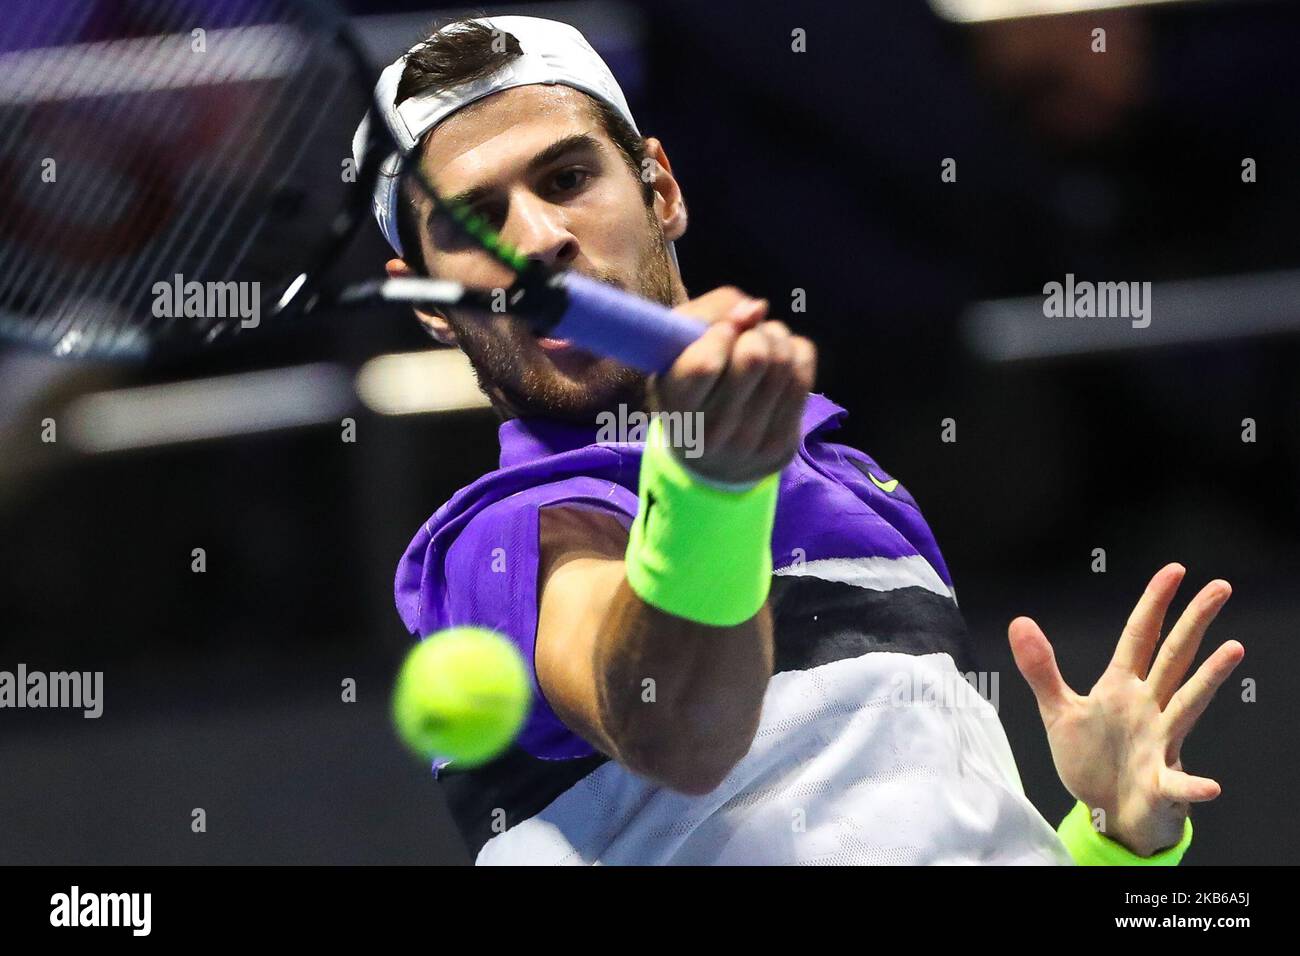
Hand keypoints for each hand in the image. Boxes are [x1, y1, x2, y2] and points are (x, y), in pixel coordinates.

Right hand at [649, 287, 816, 484]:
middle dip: (753, 332)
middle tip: (744, 338)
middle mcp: (711, 432)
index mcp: (675, 407)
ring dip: (776, 338)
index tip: (721, 331)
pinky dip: (795, 352)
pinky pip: (804, 371)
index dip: (720, 333)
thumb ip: (709, 314)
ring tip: (761, 346)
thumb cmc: (691, 386)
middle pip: (755, 356)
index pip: (704, 365)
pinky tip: (779, 363)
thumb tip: (757, 310)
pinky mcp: (783, 444)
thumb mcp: (677, 347)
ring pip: (784, 360)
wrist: (710, 460)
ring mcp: (751, 442)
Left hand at [1009, 563, 1244, 856]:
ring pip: (1187, 704)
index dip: (1154, 603)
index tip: (1175, 571)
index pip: (1140, 636)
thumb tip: (1019, 621)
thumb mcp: (1059, 710)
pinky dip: (1193, 784)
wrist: (1108, 811)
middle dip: (1194, 622)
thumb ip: (1041, 669)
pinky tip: (1208, 786)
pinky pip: (1179, 783)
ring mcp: (1159, 743)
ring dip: (1209, 679)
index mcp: (1122, 687)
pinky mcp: (1160, 784)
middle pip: (1174, 657)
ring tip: (1232, 650)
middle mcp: (1148, 708)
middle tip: (1220, 587)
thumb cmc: (1092, 758)